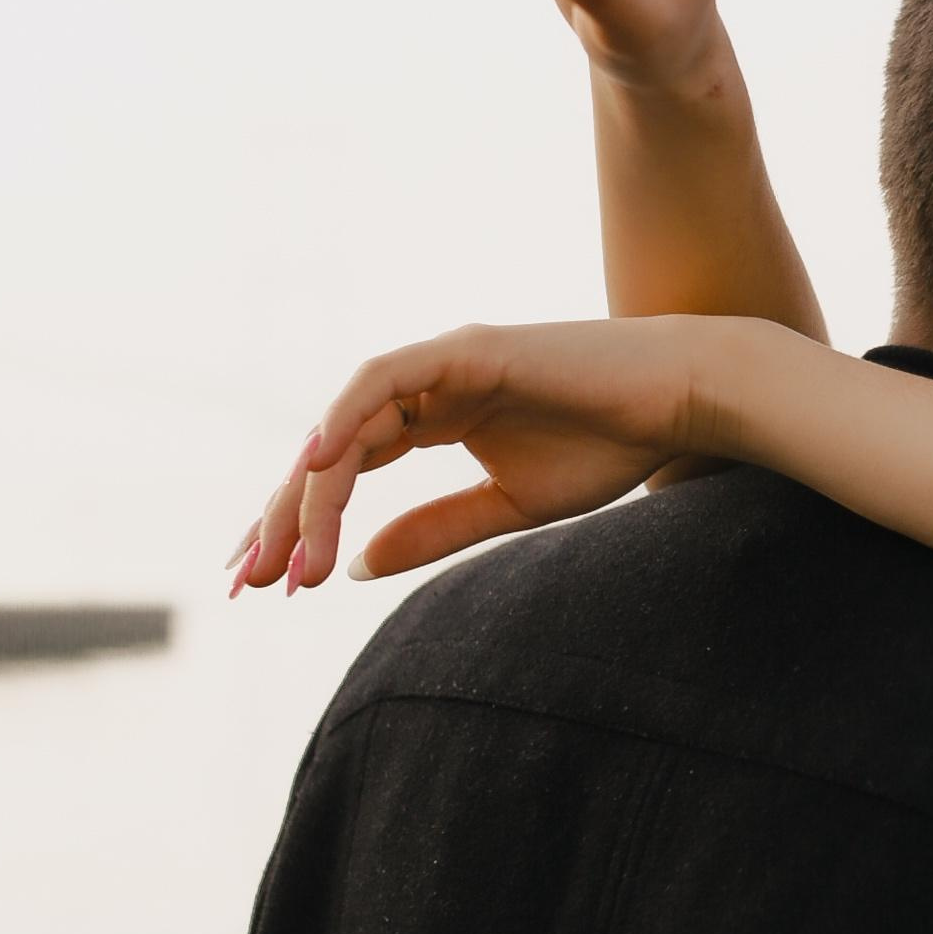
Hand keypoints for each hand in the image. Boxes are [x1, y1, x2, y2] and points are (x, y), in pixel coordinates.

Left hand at [227, 317, 724, 595]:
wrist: (682, 404)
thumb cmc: (612, 448)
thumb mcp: (509, 508)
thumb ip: (434, 530)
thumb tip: (355, 566)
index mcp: (434, 417)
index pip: (344, 468)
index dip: (299, 522)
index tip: (264, 583)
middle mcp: (426, 385)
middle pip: (329, 451)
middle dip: (284, 518)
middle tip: (250, 584)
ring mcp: (442, 362)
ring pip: (345, 425)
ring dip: (308, 493)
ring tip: (286, 558)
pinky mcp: (466, 350)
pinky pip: (383, 380)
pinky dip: (343, 417)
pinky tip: (315, 465)